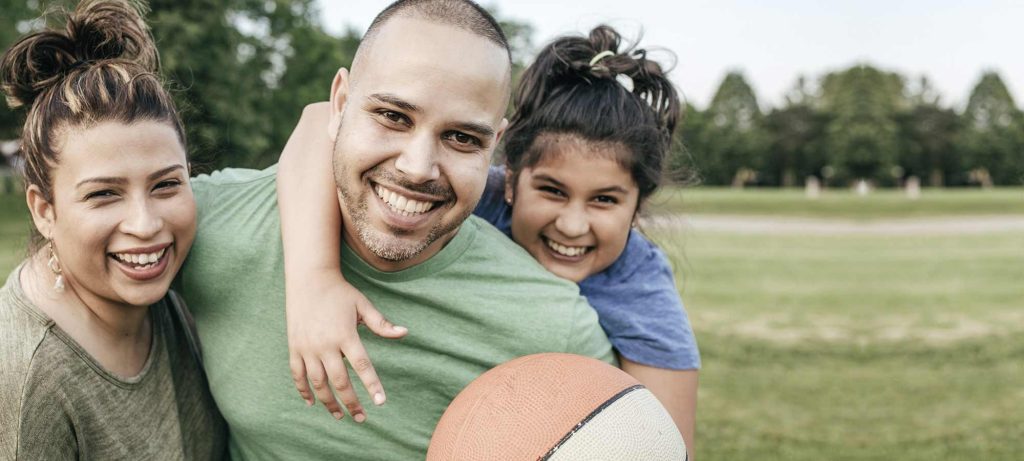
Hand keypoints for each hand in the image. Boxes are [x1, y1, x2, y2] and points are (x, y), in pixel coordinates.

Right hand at [287, 274, 407, 421]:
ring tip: (339, 416)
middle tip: (361, 418)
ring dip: (328, 402)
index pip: (362, 366)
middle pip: (339, 381)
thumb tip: (405, 332)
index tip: (380, 403)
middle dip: (351, 403)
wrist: (308, 279)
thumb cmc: (340, 293)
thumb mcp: (363, 305)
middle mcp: (325, 344)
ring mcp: (307, 348)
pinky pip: (298, 375)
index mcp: (345, 335)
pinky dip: (304, 391)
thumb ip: (381, 323)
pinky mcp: (294, 348)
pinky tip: (312, 403)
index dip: (372, 386)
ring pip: (318, 383)